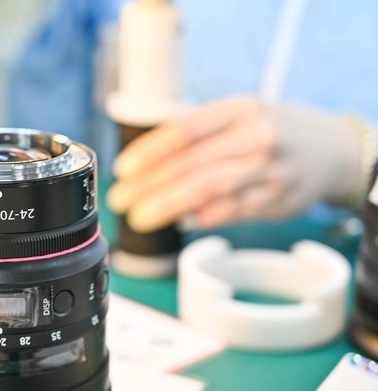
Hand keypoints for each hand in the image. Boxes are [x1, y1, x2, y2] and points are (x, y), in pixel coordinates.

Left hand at [107, 96, 361, 231]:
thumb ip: (198, 134)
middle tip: (120, 200)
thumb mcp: (239, 115)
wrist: (330, 150)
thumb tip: (146, 166)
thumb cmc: (269, 130)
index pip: (185, 129)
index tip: (123, 169)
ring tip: (139, 217)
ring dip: (168, 206)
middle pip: (191, 164)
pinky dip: (201, 217)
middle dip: (149, 186)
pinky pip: (231, 212)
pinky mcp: (277, 201)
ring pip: (209, 190)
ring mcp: (269, 171)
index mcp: (240, 109)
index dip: (149, 151)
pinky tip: (179, 221)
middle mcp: (256, 137)